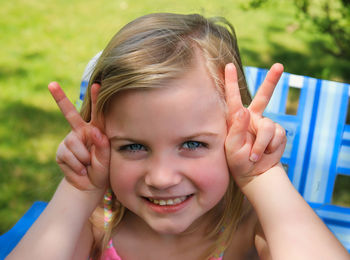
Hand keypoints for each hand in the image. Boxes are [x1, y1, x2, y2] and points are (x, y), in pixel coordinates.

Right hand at [48, 82, 109, 192]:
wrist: (90, 185)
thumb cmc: (103, 170)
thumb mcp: (107, 160)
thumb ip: (103, 146)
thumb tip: (95, 131)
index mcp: (96, 130)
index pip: (97, 113)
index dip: (96, 99)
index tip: (96, 84)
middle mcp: (82, 132)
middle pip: (69, 113)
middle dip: (60, 98)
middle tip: (52, 84)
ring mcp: (70, 141)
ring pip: (73, 142)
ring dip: (83, 158)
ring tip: (88, 166)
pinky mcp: (61, 151)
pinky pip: (67, 155)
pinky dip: (76, 166)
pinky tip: (81, 170)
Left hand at [224, 63, 286, 187]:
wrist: (254, 173)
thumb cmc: (237, 161)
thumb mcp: (232, 148)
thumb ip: (237, 129)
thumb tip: (244, 110)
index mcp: (236, 119)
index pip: (233, 98)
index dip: (231, 82)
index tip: (228, 66)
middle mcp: (252, 118)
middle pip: (263, 96)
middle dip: (272, 81)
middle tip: (279, 66)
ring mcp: (266, 124)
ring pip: (269, 126)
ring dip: (262, 143)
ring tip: (255, 155)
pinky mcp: (278, 133)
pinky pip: (278, 135)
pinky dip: (271, 147)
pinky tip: (266, 153)